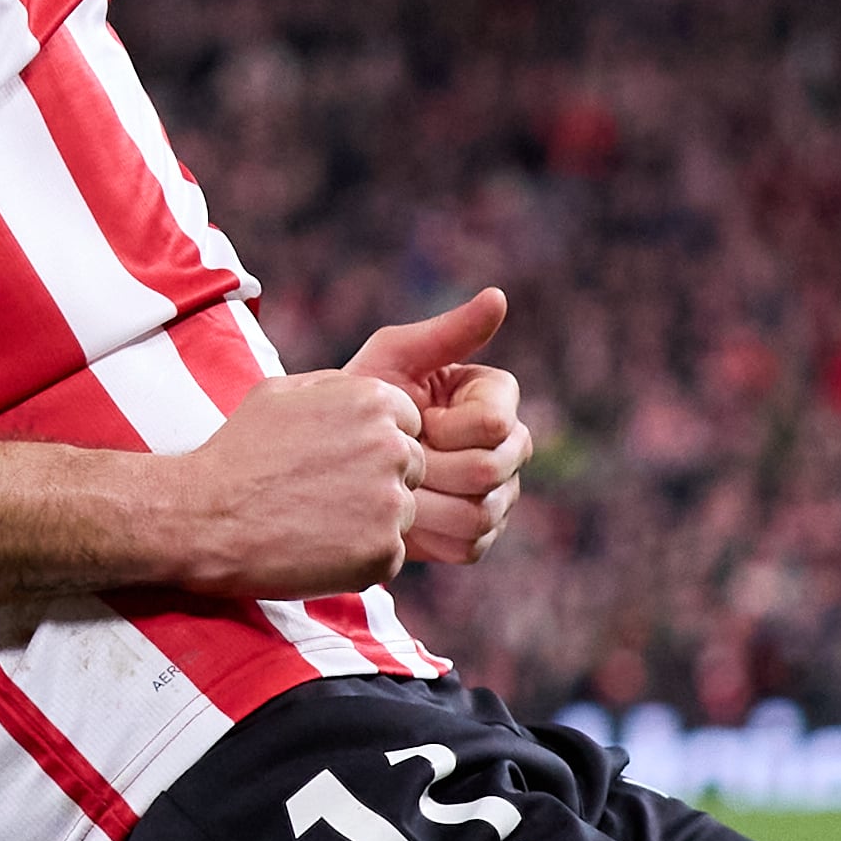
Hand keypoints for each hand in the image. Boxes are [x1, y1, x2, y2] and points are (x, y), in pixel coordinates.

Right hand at [167, 370, 424, 596]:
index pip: (409, 422)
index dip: (373, 443)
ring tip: (316, 521)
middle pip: (413, 466)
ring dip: (371, 518)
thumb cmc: (236, 453)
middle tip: (325, 494)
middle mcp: (392, 447)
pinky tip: (318, 548)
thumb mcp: (279, 393)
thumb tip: (364, 390)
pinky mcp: (383, 553)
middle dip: (379, 479)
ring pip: (403, 511)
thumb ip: (335, 386)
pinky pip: (389, 553)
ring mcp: (391, 503)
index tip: (337, 461)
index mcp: (372, 401)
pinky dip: (360, 556)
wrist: (205, 519)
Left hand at [346, 289, 530, 567]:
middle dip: (432, 467)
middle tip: (396, 459)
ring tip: (394, 483)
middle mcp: (510, 446)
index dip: (447, 429)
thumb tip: (499, 296)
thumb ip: (446, 332)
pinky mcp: (479, 535)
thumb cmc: (360, 397)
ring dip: (428, 501)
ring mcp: (500, 493)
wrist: (329, 461)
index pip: (497, 425)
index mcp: (497, 398)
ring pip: (482, 512)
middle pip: (491, 471)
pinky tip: (403, 514)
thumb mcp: (394, 357)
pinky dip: (430, 534)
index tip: (413, 421)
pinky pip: (470, 544)